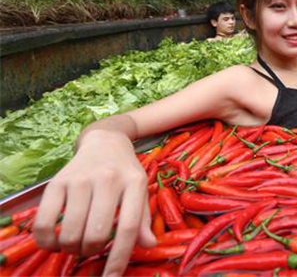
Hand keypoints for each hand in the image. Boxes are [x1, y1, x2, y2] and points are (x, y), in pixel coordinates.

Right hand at [34, 131, 155, 276]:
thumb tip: (149, 244)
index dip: (119, 258)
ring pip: (70, 232)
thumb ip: (143, 219)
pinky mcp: (57, 181)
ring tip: (76, 242)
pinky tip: (54, 241)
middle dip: (92, 251)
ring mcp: (80, 179)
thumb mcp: (140, 190)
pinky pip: (44, 222)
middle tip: (91, 248)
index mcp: (134, 183)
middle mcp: (108, 179)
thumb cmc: (125, 172)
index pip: (128, 228)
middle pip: (97, 233)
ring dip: (71, 248)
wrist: (105, 141)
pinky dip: (46, 241)